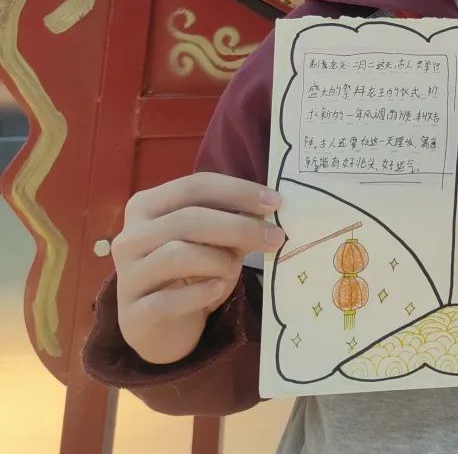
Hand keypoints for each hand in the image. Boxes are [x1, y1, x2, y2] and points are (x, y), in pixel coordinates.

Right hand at [111, 173, 284, 364]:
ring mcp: (127, 277)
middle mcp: (129, 237)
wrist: (166, 327)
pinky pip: (169, 300)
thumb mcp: (215, 241)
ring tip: (236, 268)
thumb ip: (234, 221)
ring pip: (178, 254)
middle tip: (275, 237)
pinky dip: (202, 293)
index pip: (195, 186)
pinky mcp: (132, 315)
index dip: (238, 191)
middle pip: (188, 218)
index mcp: (147, 206)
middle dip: (239, 226)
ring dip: (219, 260)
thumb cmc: (192, 273)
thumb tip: (269, 208)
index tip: (275, 202)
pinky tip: (217, 290)